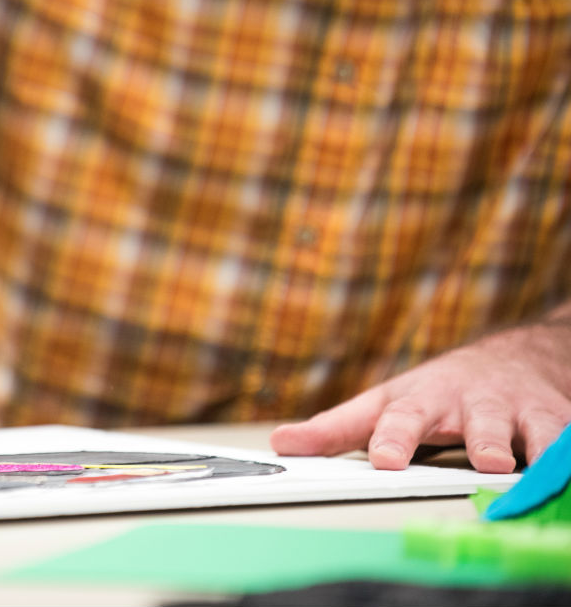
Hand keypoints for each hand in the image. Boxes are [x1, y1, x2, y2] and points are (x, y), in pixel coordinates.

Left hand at [271, 322, 570, 472]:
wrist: (519, 355)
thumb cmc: (439, 391)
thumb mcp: (386, 403)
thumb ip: (336, 429)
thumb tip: (281, 444)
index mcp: (423, 400)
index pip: (402, 418)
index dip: (394, 439)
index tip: (384, 460)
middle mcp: (473, 402)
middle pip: (477, 421)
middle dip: (481, 438)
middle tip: (485, 461)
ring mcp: (519, 409)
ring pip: (534, 426)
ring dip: (537, 446)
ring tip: (533, 467)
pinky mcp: (559, 416)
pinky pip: (567, 435)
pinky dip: (567, 451)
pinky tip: (566, 467)